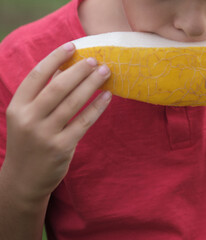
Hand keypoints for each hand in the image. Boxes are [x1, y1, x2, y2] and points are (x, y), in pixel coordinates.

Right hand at [3, 42, 111, 200]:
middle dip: (79, 70)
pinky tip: (107, 96)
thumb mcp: (26, 118)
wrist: (24, 179)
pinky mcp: (61, 147)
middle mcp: (28, 118)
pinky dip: (97, 107)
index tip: (72, 46)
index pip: (37, 75)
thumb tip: (64, 69)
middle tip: (96, 60)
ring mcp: (45, 134)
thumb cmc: (29, 143)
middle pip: (58, 87)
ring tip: (105, 72)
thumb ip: (40, 96)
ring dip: (92, 84)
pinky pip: (84, 122)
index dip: (55, 58)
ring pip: (73, 102)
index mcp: (17, 107)